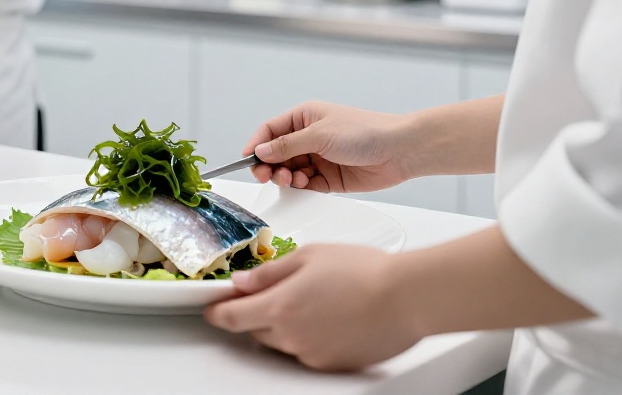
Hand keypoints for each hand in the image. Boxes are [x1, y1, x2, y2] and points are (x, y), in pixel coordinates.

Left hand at [205, 245, 420, 370]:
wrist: (408, 298)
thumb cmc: (365, 271)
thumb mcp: (308, 256)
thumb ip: (270, 272)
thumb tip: (243, 282)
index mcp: (279, 307)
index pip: (230, 317)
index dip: (217, 311)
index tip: (213, 306)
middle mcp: (291, 337)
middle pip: (254, 331)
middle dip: (256, 313)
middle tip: (277, 292)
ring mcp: (312, 355)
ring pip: (281, 342)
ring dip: (284, 325)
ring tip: (314, 300)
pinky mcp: (333, 365)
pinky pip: (307, 352)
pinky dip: (309, 336)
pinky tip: (331, 316)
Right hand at [244, 102, 413, 192]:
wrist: (399, 151)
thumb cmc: (363, 132)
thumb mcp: (319, 134)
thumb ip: (287, 145)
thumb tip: (260, 151)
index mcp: (304, 118)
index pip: (270, 131)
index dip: (256, 144)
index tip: (246, 160)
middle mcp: (309, 137)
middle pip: (277, 153)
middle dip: (269, 165)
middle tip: (264, 176)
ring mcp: (319, 158)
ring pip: (289, 170)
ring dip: (285, 176)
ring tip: (290, 179)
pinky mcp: (330, 178)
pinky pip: (306, 184)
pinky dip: (300, 186)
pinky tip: (304, 183)